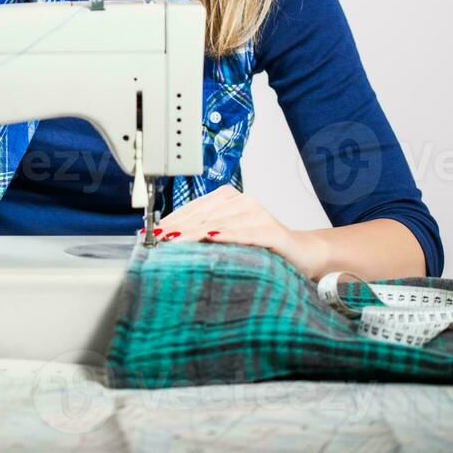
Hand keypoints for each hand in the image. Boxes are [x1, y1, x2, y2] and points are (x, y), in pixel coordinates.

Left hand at [150, 186, 324, 276]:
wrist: (300, 253)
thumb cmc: (260, 246)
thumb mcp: (228, 235)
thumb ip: (203, 231)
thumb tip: (169, 236)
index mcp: (230, 198)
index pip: (194, 208)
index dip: (173, 220)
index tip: (153, 232)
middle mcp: (243, 201)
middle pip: (203, 216)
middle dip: (178, 228)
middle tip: (158, 240)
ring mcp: (258, 214)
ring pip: (220, 224)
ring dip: (195, 233)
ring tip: (175, 241)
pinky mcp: (272, 231)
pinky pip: (246, 233)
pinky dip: (228, 236)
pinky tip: (212, 238)